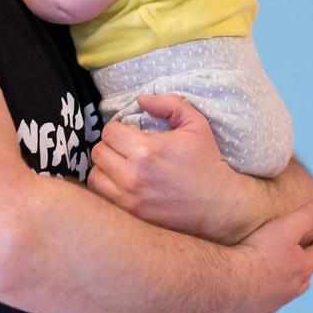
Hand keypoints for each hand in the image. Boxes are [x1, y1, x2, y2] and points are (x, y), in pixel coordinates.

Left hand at [87, 93, 262, 242]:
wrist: (218, 204)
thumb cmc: (206, 162)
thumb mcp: (195, 124)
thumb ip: (169, 104)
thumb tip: (141, 99)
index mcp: (147, 150)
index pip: (109, 132)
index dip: (118, 128)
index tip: (130, 132)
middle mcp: (133, 175)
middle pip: (98, 152)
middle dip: (110, 145)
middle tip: (125, 148)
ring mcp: (129, 197)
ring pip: (94, 175)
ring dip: (105, 166)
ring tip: (120, 164)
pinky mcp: (130, 212)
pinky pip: (101, 195)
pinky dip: (106, 185)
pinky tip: (120, 180)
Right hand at [222, 198, 312, 312]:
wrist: (228, 282)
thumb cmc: (258, 252)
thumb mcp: (285, 227)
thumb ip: (307, 215)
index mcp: (301, 269)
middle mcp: (290, 290)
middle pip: (306, 279)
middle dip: (306, 266)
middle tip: (302, 256)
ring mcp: (272, 303)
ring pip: (285, 293)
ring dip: (286, 283)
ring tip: (278, 273)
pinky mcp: (253, 311)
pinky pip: (262, 303)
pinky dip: (262, 295)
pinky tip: (251, 288)